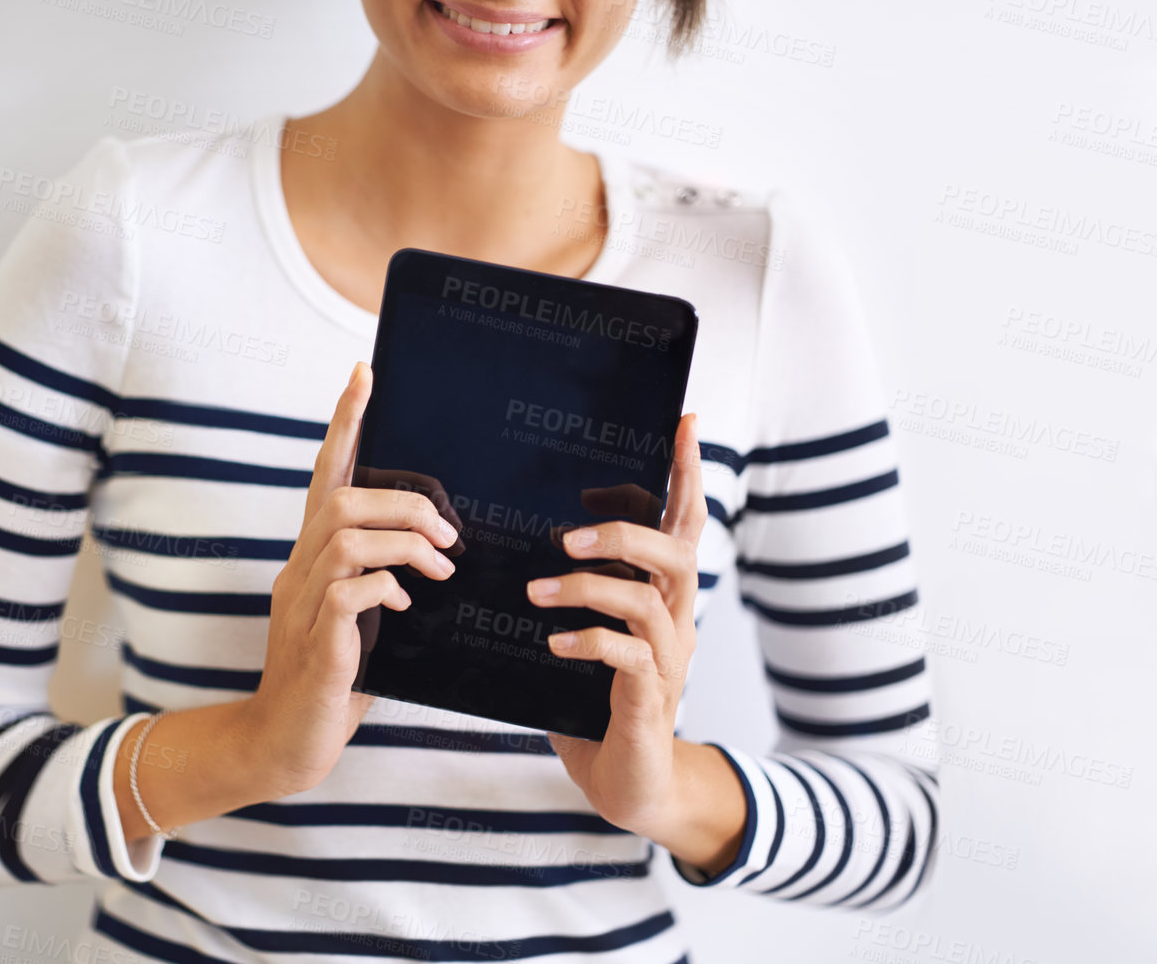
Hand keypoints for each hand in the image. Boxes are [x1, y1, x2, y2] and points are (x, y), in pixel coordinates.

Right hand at [243, 361, 461, 797]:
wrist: (285, 744)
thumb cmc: (332, 678)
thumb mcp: (364, 617)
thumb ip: (384, 579)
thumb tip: (435, 550)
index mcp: (312, 558)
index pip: (324, 474)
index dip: (344, 423)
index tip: (364, 373)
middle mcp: (299, 571)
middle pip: (341, 499)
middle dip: (403, 503)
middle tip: (449, 534)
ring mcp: (302, 606)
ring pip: (345, 536)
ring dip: (404, 543)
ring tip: (441, 566)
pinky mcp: (316, 644)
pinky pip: (349, 592)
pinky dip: (386, 588)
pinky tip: (405, 604)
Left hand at [526, 411, 707, 840]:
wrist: (631, 785)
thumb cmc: (600, 700)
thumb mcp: (586, 630)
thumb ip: (573, 587)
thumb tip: (521, 536)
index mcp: (664, 594)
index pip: (684, 522)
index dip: (687, 473)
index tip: (683, 422)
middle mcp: (676, 621)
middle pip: (680, 552)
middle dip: (628, 529)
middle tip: (567, 531)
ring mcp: (668, 661)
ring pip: (650, 598)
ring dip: (591, 585)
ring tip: (539, 589)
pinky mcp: (649, 701)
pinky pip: (628, 656)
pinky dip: (588, 640)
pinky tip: (553, 643)